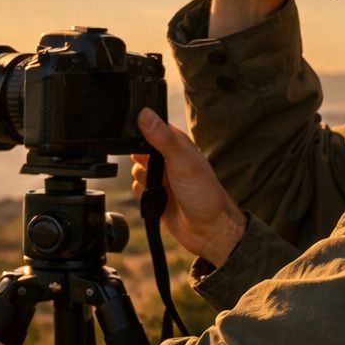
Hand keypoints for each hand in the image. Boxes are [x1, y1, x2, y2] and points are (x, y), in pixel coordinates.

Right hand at [132, 109, 246, 266]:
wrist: (209, 231)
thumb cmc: (204, 194)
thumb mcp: (183, 162)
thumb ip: (163, 138)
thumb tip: (145, 113)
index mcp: (177, 144)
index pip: (151, 126)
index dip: (141, 131)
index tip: (140, 142)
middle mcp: (168, 158)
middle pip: (138, 150)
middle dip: (139, 160)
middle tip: (154, 170)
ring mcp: (162, 177)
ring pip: (135, 171)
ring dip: (141, 180)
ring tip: (160, 187)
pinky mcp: (156, 195)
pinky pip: (137, 190)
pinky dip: (142, 195)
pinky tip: (156, 199)